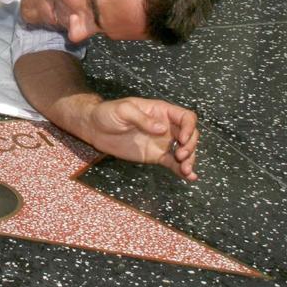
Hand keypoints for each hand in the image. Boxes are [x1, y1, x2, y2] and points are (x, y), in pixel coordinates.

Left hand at [84, 96, 199, 180]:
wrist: (95, 128)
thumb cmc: (108, 113)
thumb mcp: (123, 110)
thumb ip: (142, 119)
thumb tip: (162, 129)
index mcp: (160, 111)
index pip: (185, 117)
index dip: (189, 127)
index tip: (183, 139)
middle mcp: (165, 126)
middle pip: (190, 134)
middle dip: (191, 146)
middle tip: (181, 155)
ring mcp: (162, 142)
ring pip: (185, 150)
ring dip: (190, 160)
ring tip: (185, 169)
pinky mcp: (156, 156)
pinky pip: (173, 163)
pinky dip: (182, 170)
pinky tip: (189, 177)